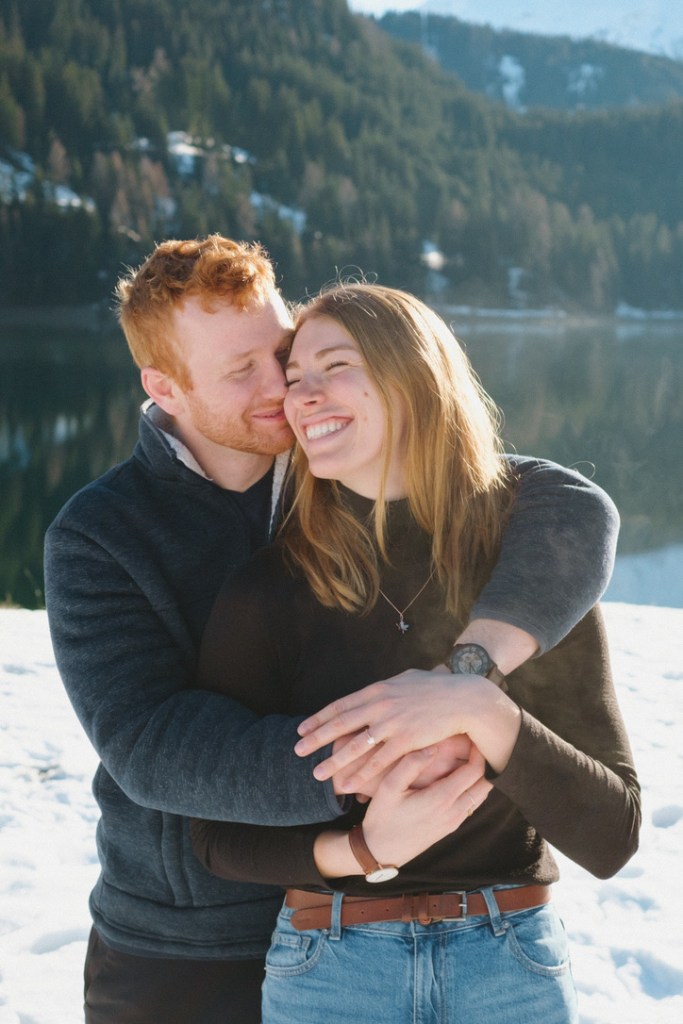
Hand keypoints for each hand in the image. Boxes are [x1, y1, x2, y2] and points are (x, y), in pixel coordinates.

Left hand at [296, 667, 520, 789]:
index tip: (301, 728)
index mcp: (377, 690)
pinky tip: (348, 784)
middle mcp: (380, 706)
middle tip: (296, 750)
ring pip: (355, 746)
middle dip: (316, 739)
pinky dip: (361, 774)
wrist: (463, 699)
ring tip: (316, 774)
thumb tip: (373, 691)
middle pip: (341, 725)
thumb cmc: (436, 688)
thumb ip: (386, 688)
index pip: (340, 706)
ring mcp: (392, 723)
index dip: (319, 718)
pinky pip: (378, 761)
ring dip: (334, 761)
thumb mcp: (405, 680)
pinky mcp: (406, 741)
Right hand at [363, 742, 491, 867]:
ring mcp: (454, 821)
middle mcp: (454, 812)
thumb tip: (433, 747)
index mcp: (441, 799)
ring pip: (481, 794)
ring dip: (479, 775)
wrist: (380, 852)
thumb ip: (411, 764)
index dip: (478, 751)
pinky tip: (458, 774)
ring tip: (467, 755)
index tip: (472, 734)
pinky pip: (472, 803)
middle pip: (485, 782)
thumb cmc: (382, 817)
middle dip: (483, 761)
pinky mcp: (451, 826)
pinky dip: (473, 787)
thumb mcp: (389, 787)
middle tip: (473, 742)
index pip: (474, 771)